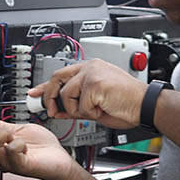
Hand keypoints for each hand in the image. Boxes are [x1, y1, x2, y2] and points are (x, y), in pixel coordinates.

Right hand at [0, 116, 75, 179]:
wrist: (59, 160)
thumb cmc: (41, 148)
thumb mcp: (18, 131)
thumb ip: (1, 126)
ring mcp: (9, 162)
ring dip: (2, 135)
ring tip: (14, 136)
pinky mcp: (21, 166)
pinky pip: (11, 152)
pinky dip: (17, 143)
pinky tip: (24, 145)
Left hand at [29, 58, 147, 128]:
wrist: (146, 106)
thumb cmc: (127, 104)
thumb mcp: (95, 105)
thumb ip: (75, 103)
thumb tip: (57, 110)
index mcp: (91, 68)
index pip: (61, 74)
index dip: (45, 86)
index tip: (34, 93)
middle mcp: (90, 67)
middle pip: (57, 78)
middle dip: (50, 97)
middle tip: (52, 111)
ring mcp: (92, 73)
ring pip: (67, 95)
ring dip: (78, 110)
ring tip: (96, 110)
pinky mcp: (95, 83)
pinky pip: (81, 105)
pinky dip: (90, 113)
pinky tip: (103, 109)